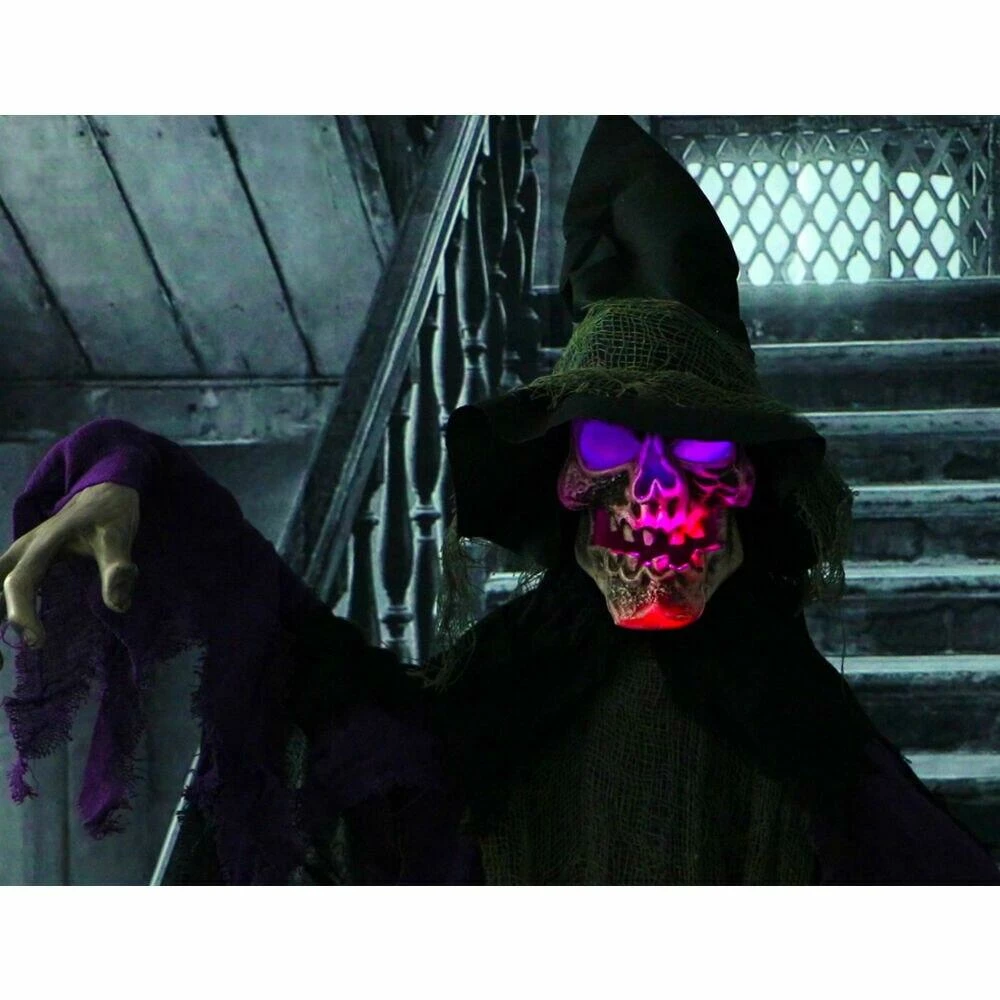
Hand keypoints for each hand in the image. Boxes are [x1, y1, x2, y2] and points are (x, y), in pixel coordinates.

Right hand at [0, 482, 139, 656]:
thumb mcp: (119, 536)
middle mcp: (20, 551)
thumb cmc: (110, 514)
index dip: (22, 613)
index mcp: (40, 544)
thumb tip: (118, 605)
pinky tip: (3, 633)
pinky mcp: (21, 562)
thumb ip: (117, 567)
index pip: (19, 583)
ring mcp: (17, 556)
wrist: (103, 489)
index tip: (38, 642)